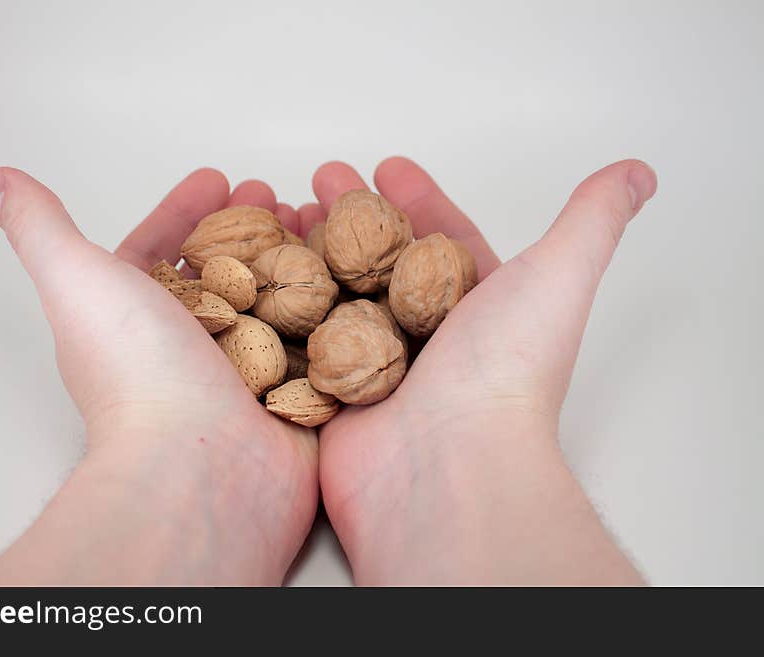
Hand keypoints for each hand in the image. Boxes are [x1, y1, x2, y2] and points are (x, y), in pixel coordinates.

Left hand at [0, 168, 317, 584]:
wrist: (203, 466)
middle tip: (276, 195)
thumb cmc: (138, 375)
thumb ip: (39, 227)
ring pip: (269, 300)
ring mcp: (240, 373)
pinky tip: (346, 275)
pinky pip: (313, 339)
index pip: (157, 250)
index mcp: (133, 321)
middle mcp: (183, 349)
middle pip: (218, 272)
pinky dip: (326, 306)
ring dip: (289, 259)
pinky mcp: (290, 395)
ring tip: (315, 222)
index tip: (218, 178)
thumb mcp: (75, 281)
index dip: (184, 211)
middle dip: (246, 228)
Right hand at [308, 157, 656, 583]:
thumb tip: (637, 173)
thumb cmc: (505, 371)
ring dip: (308, 251)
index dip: (418, 200)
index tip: (387, 166)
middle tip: (320, 179)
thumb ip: (592, 220)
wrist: (446, 462)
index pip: (444, 239)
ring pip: (335, 294)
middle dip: (351, 216)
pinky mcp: (330, 394)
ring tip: (280, 212)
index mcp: (477, 309)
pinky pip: (300, 339)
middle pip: (381, 261)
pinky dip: (278, 305)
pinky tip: (254, 269)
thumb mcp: (560, 275)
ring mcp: (375, 367)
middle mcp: (427, 339)